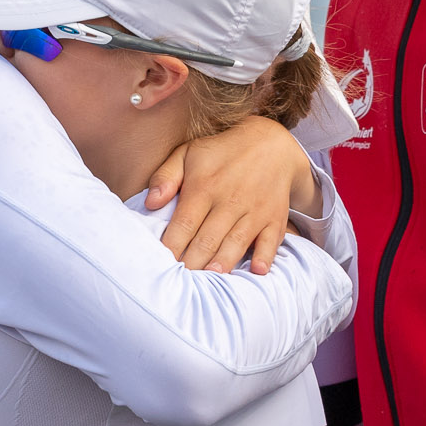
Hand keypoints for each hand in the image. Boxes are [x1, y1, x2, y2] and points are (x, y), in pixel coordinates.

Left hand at [147, 116, 318, 273]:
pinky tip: (257, 270)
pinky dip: (265, 256)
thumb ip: (165, 177)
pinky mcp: (274, 218)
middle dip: (192, 263)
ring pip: (236, 243)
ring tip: (209, 281)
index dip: (171, 246)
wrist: (271, 143)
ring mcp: (254, 210)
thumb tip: (150, 204)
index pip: (184, 223)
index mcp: (204, 186)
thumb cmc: (220, 153)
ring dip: (222, 263)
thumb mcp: (188, 153)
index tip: (160, 264)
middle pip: (207, 239)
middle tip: (180, 282)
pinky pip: (271, 241)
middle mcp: (229, 200)